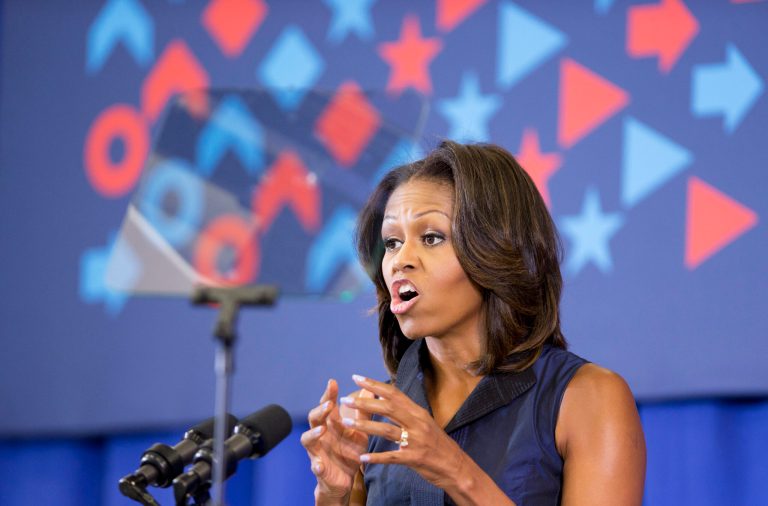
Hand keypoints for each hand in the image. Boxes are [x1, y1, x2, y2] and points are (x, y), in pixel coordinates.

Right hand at [301, 379, 371, 503]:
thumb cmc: (350, 451)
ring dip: (313, 434)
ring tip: (321, 430)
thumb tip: (370, 391)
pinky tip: (319, 465)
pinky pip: (315, 467)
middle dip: (320, 411)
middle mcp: (321, 435)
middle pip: (314, 419)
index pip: (327, 406)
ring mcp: (317, 451)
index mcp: (331, 425)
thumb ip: (363, 413)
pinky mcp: (319, 469)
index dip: (329, 394)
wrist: (345, 480)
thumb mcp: (360, 432)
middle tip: (329, 404)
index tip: (333, 382)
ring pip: (307, 440)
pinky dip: (316, 465)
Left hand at [339, 374, 470, 491]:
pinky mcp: (414, 459)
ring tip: (346, 423)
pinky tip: (363, 458)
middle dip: (365, 402)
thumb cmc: (438, 444)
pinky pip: (392, 457)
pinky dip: (376, 458)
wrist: (456, 467)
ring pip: (386, 430)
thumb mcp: (425, 422)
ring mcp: (416, 441)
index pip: (394, 393)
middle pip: (388, 408)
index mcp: (418, 412)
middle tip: (345, 400)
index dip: (374, 384)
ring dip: (365, 426)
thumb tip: (388, 396)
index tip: (357, 378)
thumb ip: (407, 411)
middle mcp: (417, 423)